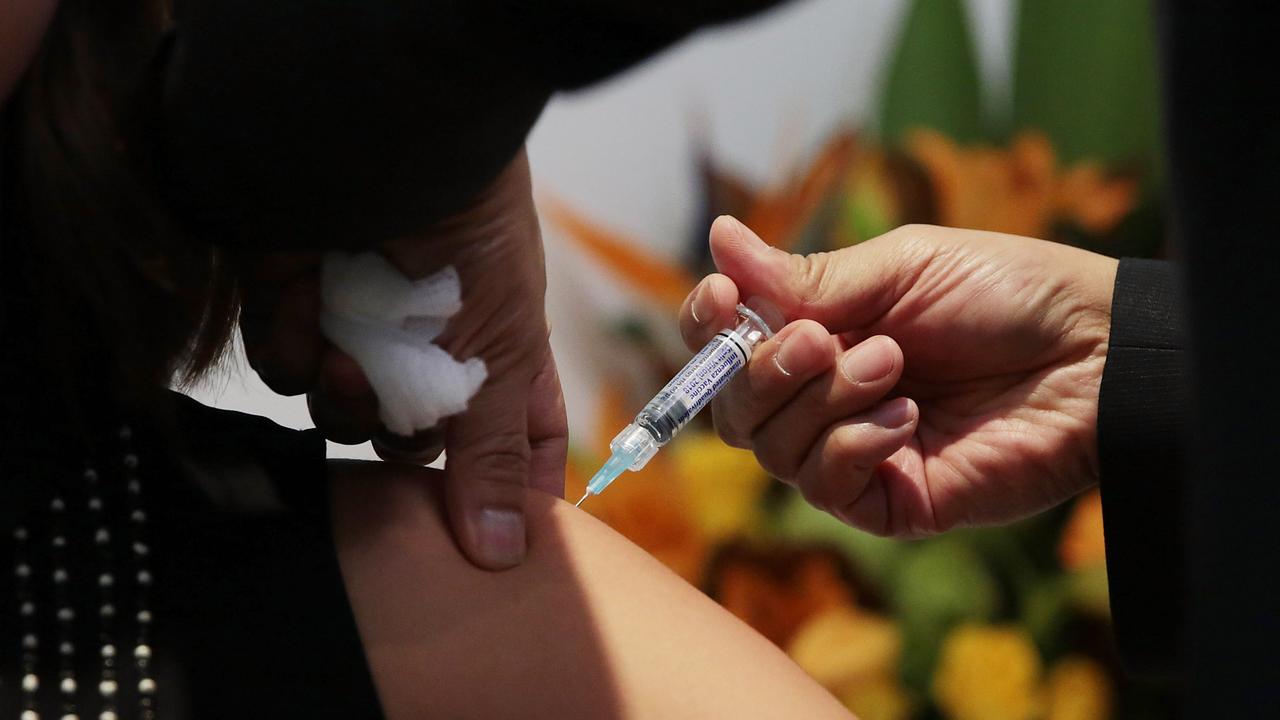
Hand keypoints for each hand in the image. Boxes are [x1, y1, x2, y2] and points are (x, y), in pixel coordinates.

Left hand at [241, 149, 566, 568]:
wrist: (383, 139)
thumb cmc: (472, 236)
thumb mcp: (502, 351)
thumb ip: (494, 455)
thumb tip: (506, 559)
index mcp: (501, 355)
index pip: (518, 441)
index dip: (512, 488)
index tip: (499, 538)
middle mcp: (432, 349)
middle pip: (415, 442)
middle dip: (405, 441)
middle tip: (408, 419)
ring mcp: (364, 328)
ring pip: (343, 414)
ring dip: (346, 394)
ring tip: (354, 352)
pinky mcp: (300, 306)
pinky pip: (289, 367)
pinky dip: (297, 343)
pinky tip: (310, 300)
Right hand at [679, 217, 1115, 536]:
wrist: (1097, 352)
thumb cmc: (1006, 292)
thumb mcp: (901, 268)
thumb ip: (807, 277)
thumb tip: (721, 238)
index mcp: (819, 333)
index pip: (727, 346)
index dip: (709, 328)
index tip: (723, 297)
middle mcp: (825, 397)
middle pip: (734, 408)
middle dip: (763, 370)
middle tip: (822, 339)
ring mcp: (855, 453)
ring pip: (774, 448)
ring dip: (824, 400)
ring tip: (893, 364)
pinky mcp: (891, 501)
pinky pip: (825, 487)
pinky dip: (852, 447)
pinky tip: (907, 418)